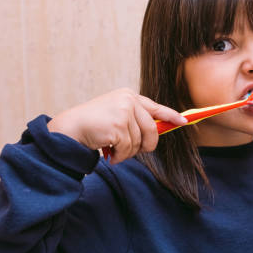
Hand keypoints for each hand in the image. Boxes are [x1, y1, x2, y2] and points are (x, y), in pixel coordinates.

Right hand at [47, 88, 186, 163]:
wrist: (69, 129)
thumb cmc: (92, 125)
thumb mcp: (116, 115)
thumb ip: (135, 120)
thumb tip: (156, 134)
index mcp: (129, 96)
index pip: (155, 107)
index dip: (171, 116)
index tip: (183, 122)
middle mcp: (128, 100)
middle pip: (152, 130)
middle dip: (145, 146)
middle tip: (132, 152)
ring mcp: (124, 112)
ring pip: (139, 142)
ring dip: (127, 152)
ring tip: (112, 149)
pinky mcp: (118, 125)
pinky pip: (128, 148)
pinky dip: (119, 155)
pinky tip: (108, 152)